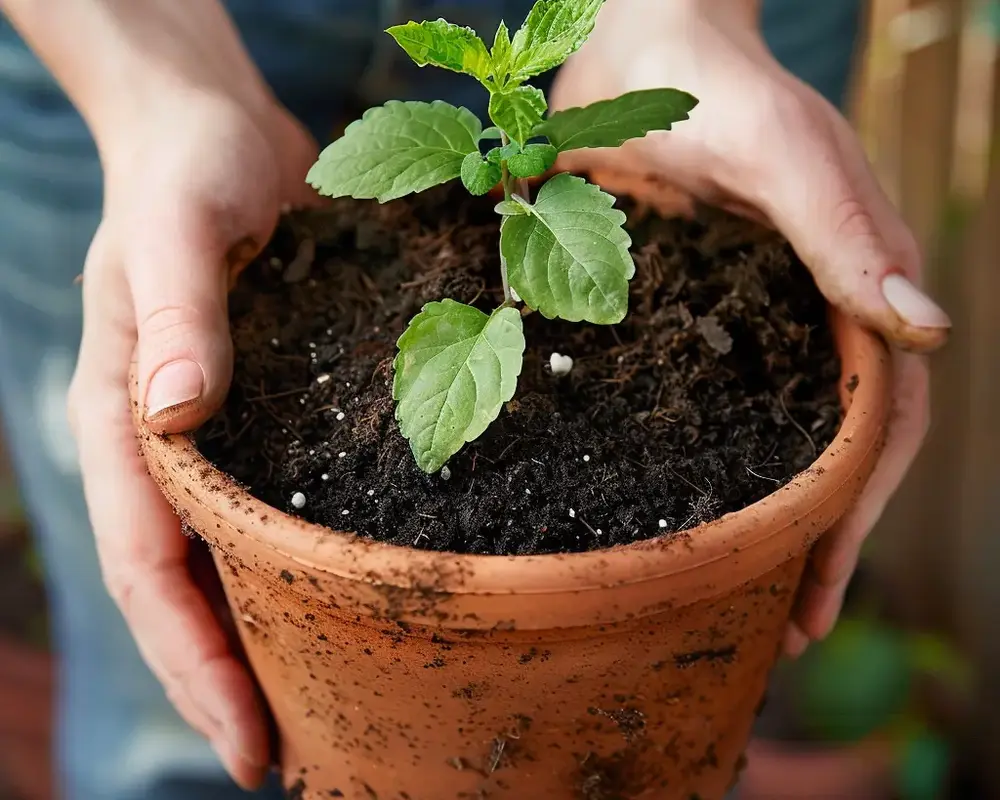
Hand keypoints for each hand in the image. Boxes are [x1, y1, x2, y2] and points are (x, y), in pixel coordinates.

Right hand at [67, 87, 319, 786]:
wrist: (216, 134)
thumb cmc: (186, 172)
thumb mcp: (177, 228)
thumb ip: (174, 314)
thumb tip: (177, 413)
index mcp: (127, 419)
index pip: (152, 566)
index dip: (193, 661)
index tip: (247, 742)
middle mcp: (169, 443)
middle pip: (190, 588)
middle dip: (229, 681)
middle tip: (295, 762)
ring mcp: (221, 434)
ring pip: (232, 559)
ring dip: (268, 637)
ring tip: (328, 711)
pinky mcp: (271, 412)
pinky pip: (280, 504)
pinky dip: (303, 563)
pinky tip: (351, 596)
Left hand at [551, 0, 950, 655]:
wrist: (642, 50)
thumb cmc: (722, 93)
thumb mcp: (789, 158)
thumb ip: (849, 239)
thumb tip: (932, 334)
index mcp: (852, 294)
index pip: (879, 428)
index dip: (856, 514)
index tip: (819, 590)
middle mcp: (807, 318)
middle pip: (829, 450)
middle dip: (815, 540)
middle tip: (781, 625)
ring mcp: (747, 318)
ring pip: (769, 433)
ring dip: (763, 514)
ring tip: (735, 591)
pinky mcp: (687, 306)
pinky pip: (700, 394)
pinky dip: (698, 456)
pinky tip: (671, 500)